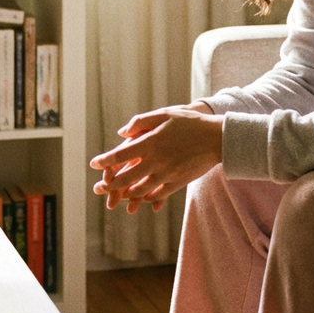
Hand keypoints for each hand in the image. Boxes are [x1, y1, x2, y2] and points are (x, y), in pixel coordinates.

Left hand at [90, 102, 219, 213]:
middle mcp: (157, 160)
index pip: (121, 155)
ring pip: (140, 190)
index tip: (94, 163)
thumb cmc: (191, 122)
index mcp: (151, 142)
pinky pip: (157, 194)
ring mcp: (167, 174)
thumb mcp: (165, 114)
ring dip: (126, 195)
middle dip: (110, 186)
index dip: (105, 161)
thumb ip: (142, 122)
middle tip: (99, 188)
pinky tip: (141, 197)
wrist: (219, 138)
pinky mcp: (178, 182)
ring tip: (117, 196)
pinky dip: (146, 197)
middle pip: (126, 178)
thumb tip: (122, 133)